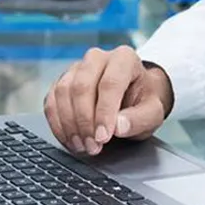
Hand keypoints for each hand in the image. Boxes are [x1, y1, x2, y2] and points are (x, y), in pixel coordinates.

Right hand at [43, 45, 174, 156]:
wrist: (134, 95)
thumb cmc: (143, 101)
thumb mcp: (153, 112)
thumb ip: (139, 119)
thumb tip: (118, 127)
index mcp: (124, 58)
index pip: (110, 83)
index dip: (104, 113)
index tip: (104, 137)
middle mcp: (98, 58)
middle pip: (82, 86)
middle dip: (85, 121)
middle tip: (93, 146)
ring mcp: (77, 68)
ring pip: (63, 92)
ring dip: (69, 124)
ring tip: (83, 146)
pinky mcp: (62, 82)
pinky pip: (51, 101)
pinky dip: (57, 124)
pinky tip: (70, 139)